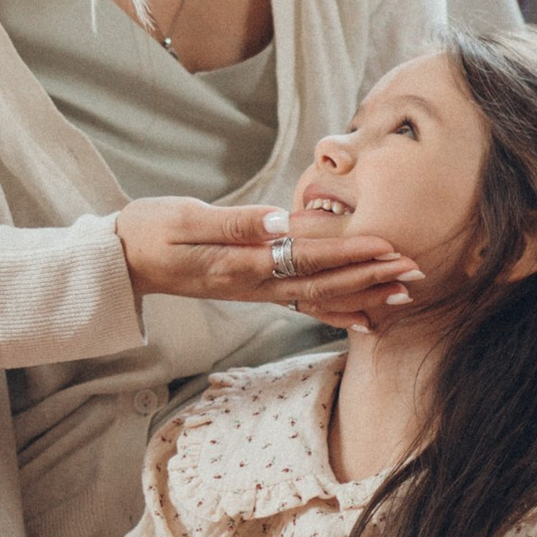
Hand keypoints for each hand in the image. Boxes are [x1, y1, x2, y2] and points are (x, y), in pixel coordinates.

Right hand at [113, 198, 422, 315]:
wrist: (122, 261)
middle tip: (415, 270)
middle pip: (323, 283)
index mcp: (240, 264)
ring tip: (403, 291)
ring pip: (318, 296)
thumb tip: (280, 220)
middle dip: (370, 276)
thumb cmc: (149, 232)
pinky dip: (336, 311)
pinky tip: (364, 316)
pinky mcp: (252, 288)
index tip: (386, 246)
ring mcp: (254, 290)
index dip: (349, 252)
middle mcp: (253, 284)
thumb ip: (233, 223)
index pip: (306, 257)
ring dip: (363, 293)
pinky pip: (302, 304)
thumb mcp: (183, 220)